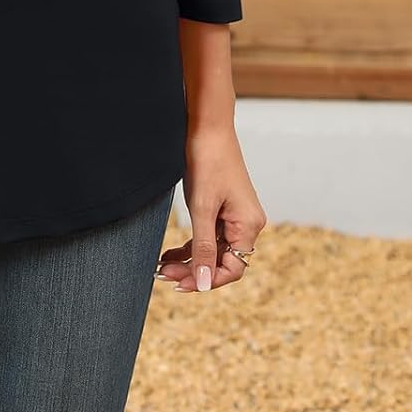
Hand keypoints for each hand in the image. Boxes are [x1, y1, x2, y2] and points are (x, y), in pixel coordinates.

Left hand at [154, 124, 265, 291]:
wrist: (206, 126)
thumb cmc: (207, 161)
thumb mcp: (202, 208)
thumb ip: (202, 248)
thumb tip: (204, 283)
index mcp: (249, 225)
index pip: (232, 268)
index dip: (207, 280)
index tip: (179, 285)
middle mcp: (246, 223)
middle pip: (221, 260)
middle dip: (193, 270)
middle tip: (163, 275)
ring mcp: (234, 216)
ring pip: (212, 249)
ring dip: (189, 260)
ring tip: (162, 267)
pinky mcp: (222, 208)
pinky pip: (208, 236)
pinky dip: (190, 246)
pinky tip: (169, 254)